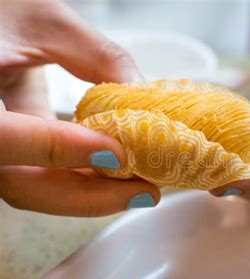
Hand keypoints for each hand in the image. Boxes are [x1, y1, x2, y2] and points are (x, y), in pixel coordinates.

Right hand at [0, 0, 159, 215]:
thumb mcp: (43, 21)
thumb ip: (96, 55)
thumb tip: (145, 93)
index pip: (3, 138)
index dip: (59, 150)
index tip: (116, 153)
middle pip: (22, 184)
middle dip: (88, 195)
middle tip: (144, 191)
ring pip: (33, 188)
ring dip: (91, 194)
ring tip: (140, 188)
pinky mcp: (12, 148)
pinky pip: (42, 175)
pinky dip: (82, 179)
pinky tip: (118, 174)